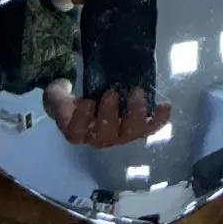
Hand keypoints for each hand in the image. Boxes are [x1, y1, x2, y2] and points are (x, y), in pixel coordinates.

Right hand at [44, 80, 172, 147]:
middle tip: (112, 92)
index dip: (82, 120)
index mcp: (77, 130)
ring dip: (135, 113)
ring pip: (130, 134)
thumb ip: (58, 93)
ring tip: (137, 92)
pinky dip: (159, 118)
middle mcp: (99, 137)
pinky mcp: (137, 128)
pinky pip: (150, 127)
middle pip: (106, 136)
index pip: (76, 134)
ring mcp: (120, 135)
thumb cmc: (73, 102)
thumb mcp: (58, 95)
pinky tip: (165, 105)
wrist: (90, 104)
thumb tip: (63, 86)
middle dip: (110, 115)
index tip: (87, 101)